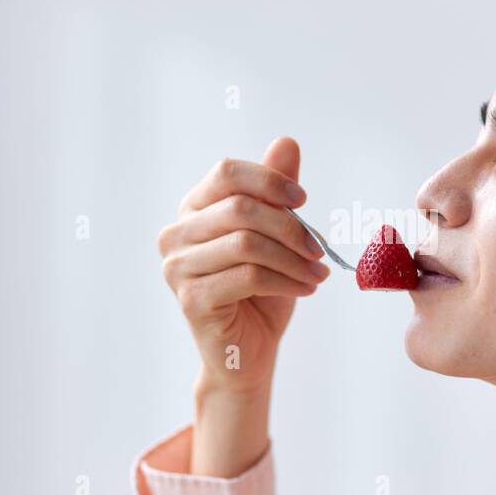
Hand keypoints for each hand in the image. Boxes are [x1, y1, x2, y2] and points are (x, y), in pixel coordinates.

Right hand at [158, 136, 329, 395]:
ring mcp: (177, 267)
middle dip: (291, 227)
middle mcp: (176, 234)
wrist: (246, 352)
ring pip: (248, 244)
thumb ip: (275, 192)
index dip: (269, 180)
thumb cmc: (260, 291)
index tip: (303, 200)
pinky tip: (305, 289)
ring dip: (294, 259)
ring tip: (317, 273)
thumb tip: (286, 142)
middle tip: (319, 249)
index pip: (227, 173)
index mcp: (193, 209)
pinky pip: (248, 276)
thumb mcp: (275, 236)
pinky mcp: (191, 299)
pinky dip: (286, 280)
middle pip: (241, 208)